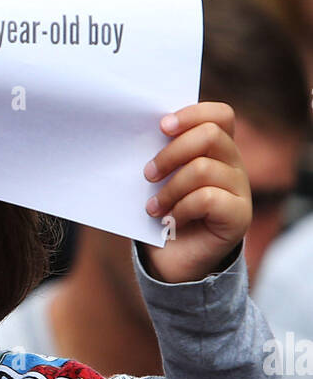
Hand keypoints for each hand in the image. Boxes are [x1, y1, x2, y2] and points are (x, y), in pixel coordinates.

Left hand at [139, 103, 250, 283]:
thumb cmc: (163, 217)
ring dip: (170, 189)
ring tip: (153, 208)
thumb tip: (138, 135)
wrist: (172, 264)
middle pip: (210, 135)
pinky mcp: (239, 215)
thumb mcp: (159, 183)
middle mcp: (234, 166)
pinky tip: (170, 223)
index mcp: (218, 150)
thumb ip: (160, 158)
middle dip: (172, 153)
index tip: (161, 127)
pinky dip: (180, 210)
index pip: (219, 115)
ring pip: (203, 169)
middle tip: (148, 175)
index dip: (192, 114)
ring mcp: (240, 190)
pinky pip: (206, 198)